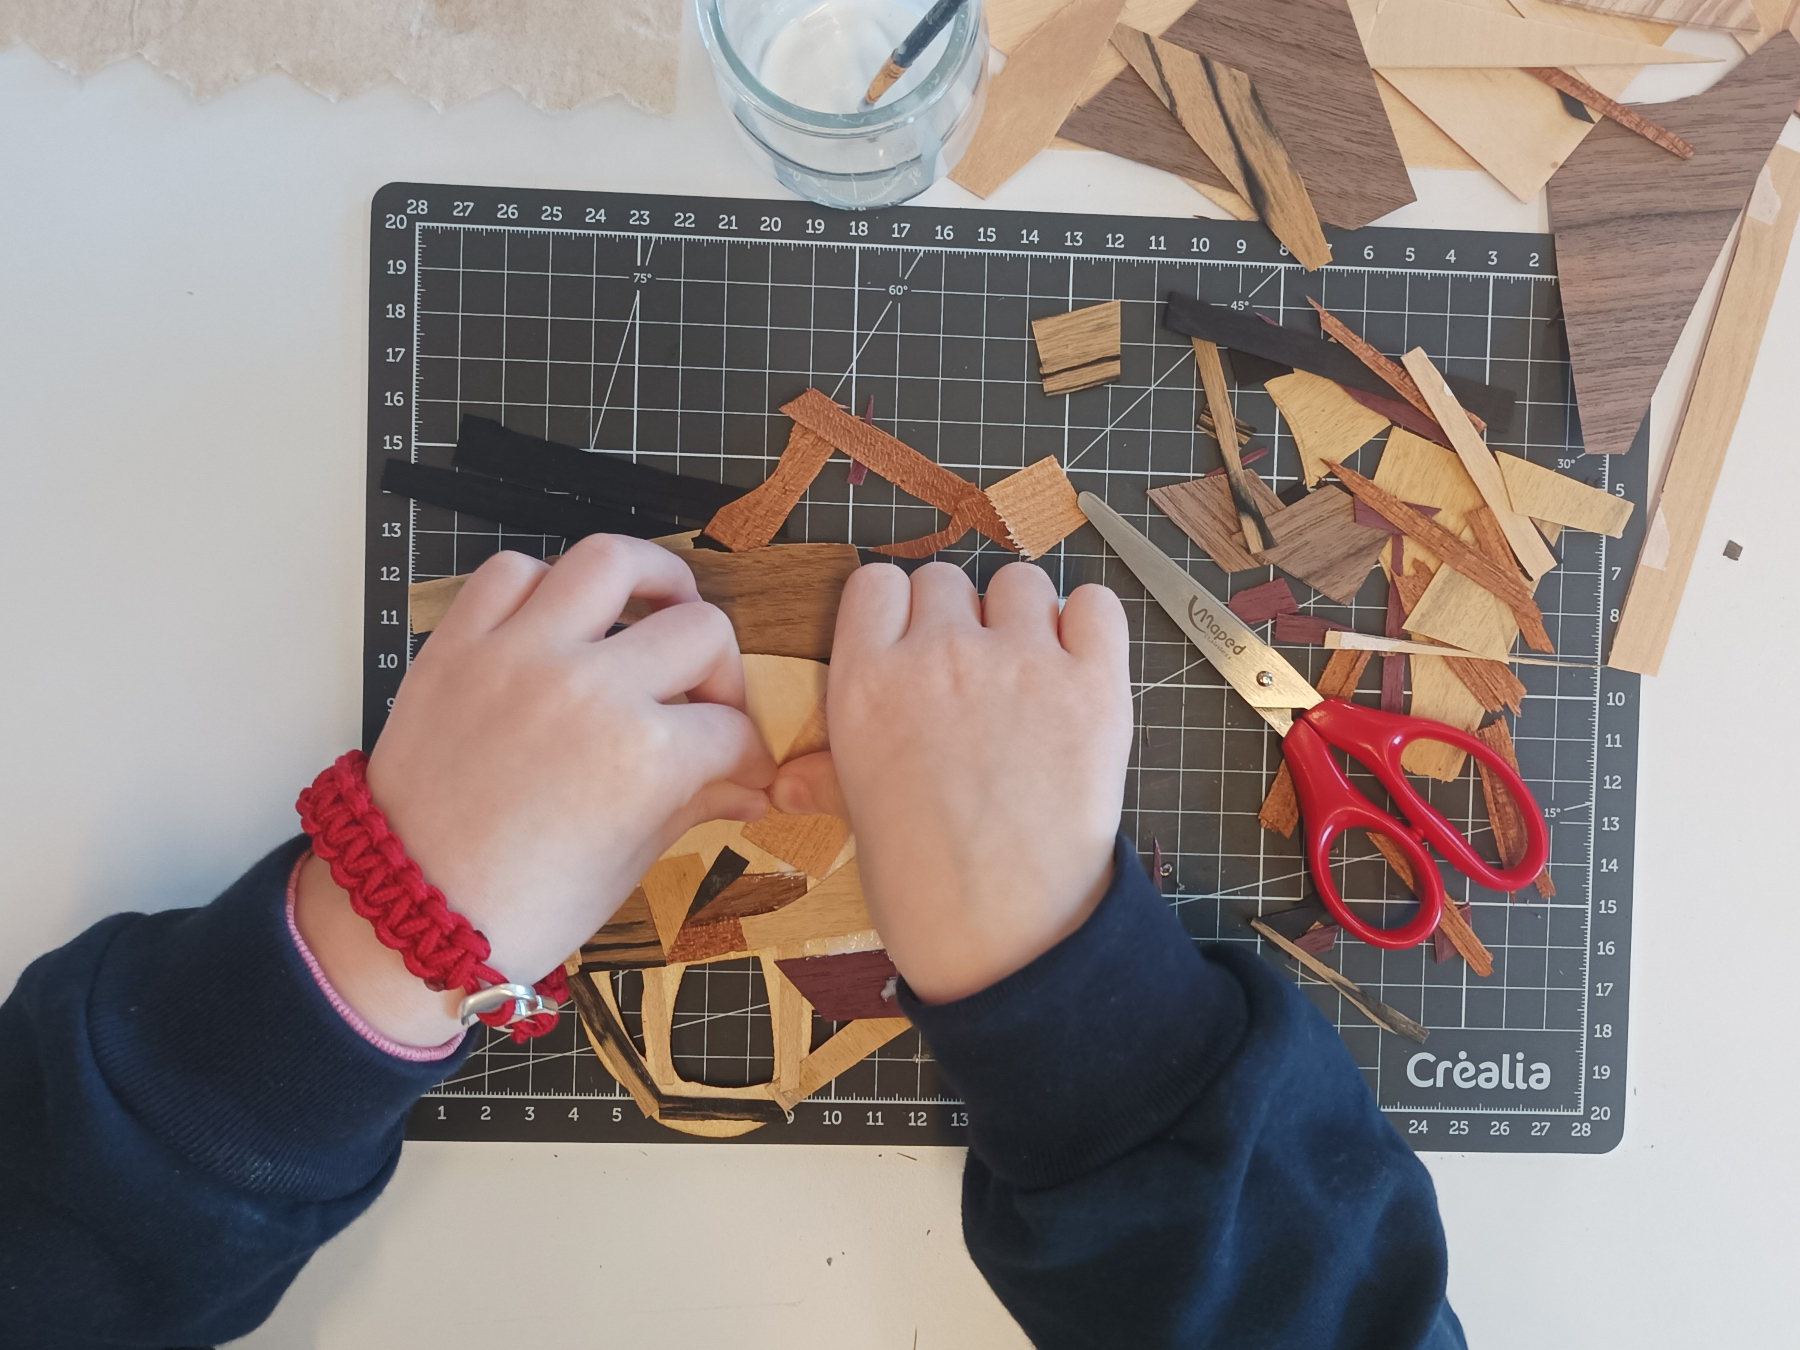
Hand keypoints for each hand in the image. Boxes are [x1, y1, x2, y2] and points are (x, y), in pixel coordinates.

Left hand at [296, 536, 775, 1044]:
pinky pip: (512, 573)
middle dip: (721, 671)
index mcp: (643, 755)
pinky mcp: (458, 645)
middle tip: (706, 699)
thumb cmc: (520, 907)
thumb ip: (694, 802)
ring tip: (659, 606)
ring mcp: (520, 656)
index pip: (732, 729)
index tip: (740, 763)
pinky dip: (545, 586)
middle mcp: (589, 688)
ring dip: (652, 580)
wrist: (409, 916)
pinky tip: (561, 622)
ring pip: (611, 561)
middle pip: (701, 631)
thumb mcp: (629, 861)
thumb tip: (746, 786)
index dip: (748, 752)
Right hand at [771, 561, 1131, 1003]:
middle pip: (945, 579)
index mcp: (866, 682)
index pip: (876, 584)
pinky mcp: (1092, 685)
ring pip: (1020, 582)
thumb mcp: (859, 813)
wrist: (1006, 936)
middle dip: (957, 617)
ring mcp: (1020, 664)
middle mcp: (939, 657)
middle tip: (972, 677)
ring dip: (1023, 616)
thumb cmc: (922, 884)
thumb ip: (831, 772)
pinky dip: (1090, 625)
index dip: (897, 611)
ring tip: (1028, 674)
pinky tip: (1079, 666)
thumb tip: (785, 779)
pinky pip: (1097, 606)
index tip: (911, 644)